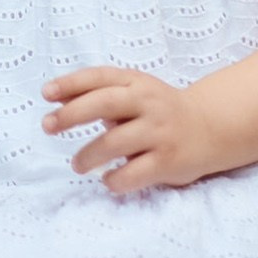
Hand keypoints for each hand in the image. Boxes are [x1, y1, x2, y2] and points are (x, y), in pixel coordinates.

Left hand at [42, 65, 212, 194]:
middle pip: (104, 104)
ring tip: (77, 164)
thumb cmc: (158, 109)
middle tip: (48, 126)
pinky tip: (108, 180)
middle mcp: (148, 103)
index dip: (70, 83)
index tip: (46, 94)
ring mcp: (159, 132)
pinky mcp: (168, 161)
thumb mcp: (132, 92)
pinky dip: (115, 179)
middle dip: (72, 115)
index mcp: (136, 82)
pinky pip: (134, 174)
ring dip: (88, 155)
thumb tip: (55, 98)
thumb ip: (96, 94)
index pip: (99, 77)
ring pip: (115, 143)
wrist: (211, 127)